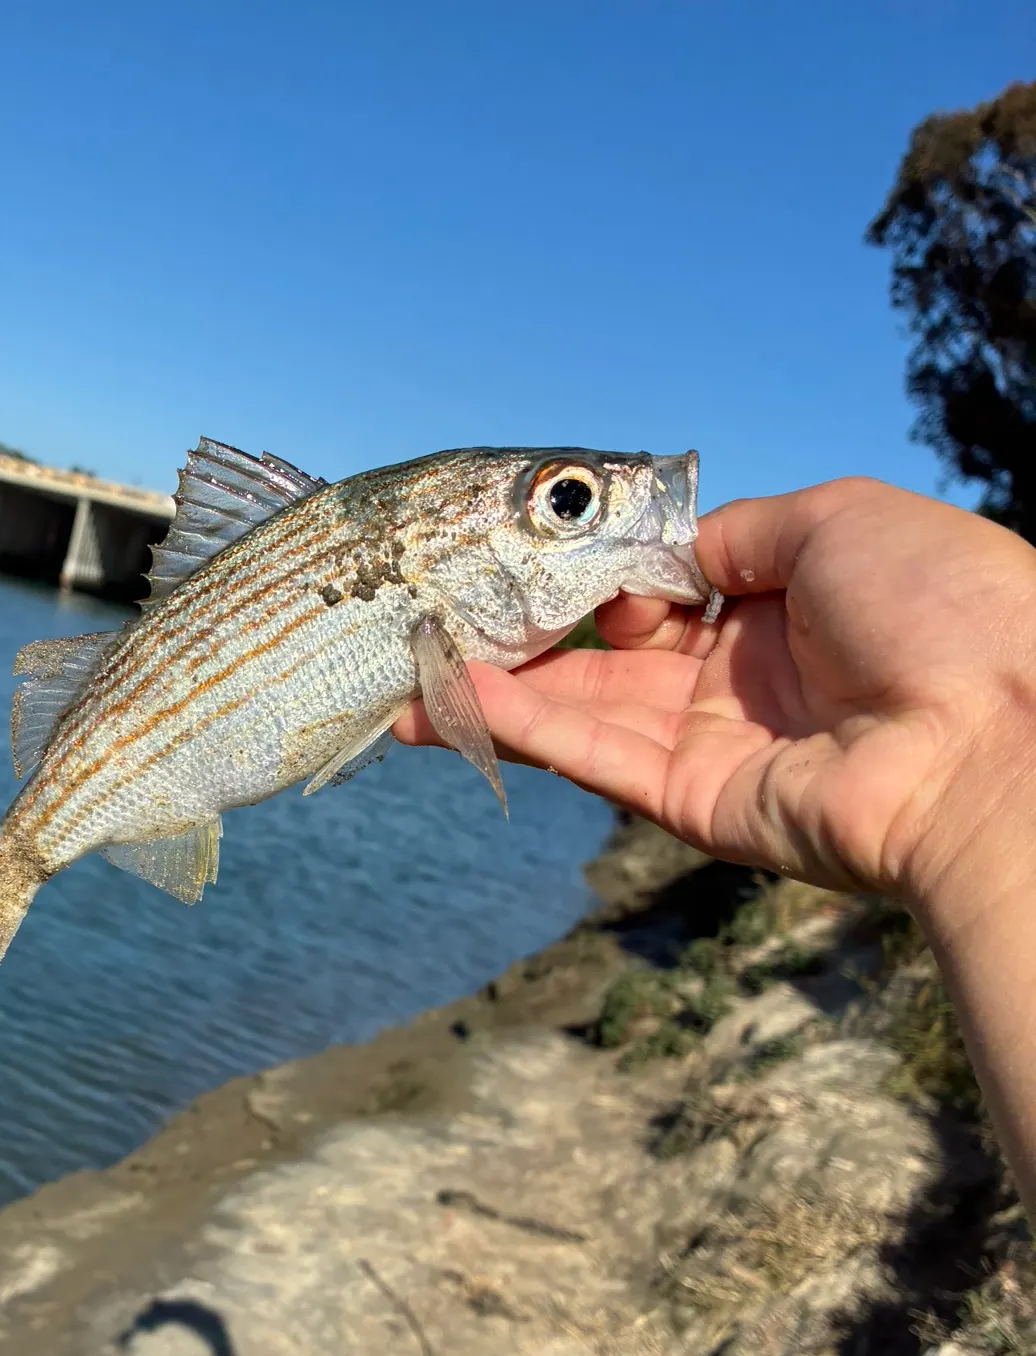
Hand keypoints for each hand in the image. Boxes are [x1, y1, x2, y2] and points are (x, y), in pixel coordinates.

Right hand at [397, 478, 1035, 917]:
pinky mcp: (694, 805)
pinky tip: (455, 702)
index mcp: (784, 609)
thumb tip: (677, 548)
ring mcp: (715, 746)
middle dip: (524, 640)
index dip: (600, 574)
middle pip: (607, 658)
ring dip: (498, 691)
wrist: (1000, 738)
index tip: (541, 558)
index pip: (661, 591)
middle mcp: (742, 679)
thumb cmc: (941, 608)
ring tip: (409, 671)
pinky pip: (597, 759)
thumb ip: (742, 530)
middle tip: (438, 620)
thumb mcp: (843, 519)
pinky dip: (526, 731)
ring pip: (584, 713)